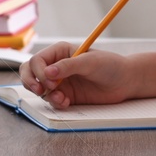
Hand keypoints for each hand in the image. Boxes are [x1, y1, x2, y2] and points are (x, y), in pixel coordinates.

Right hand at [20, 41, 136, 107]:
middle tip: (40, 91)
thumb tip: (47, 73)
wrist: (125, 82)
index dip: (38, 72)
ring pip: (38, 88)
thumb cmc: (110, 65)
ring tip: (61, 98)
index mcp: (60, 52)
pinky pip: (51, 100)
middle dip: (30, 82)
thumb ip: (68, 66)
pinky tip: (66, 102)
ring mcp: (60, 81)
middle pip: (29, 72)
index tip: (50, 82)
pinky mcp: (66, 95)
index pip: (37, 61)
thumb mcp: (90, 62)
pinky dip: (55, 103)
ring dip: (46, 95)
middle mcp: (56, 66)